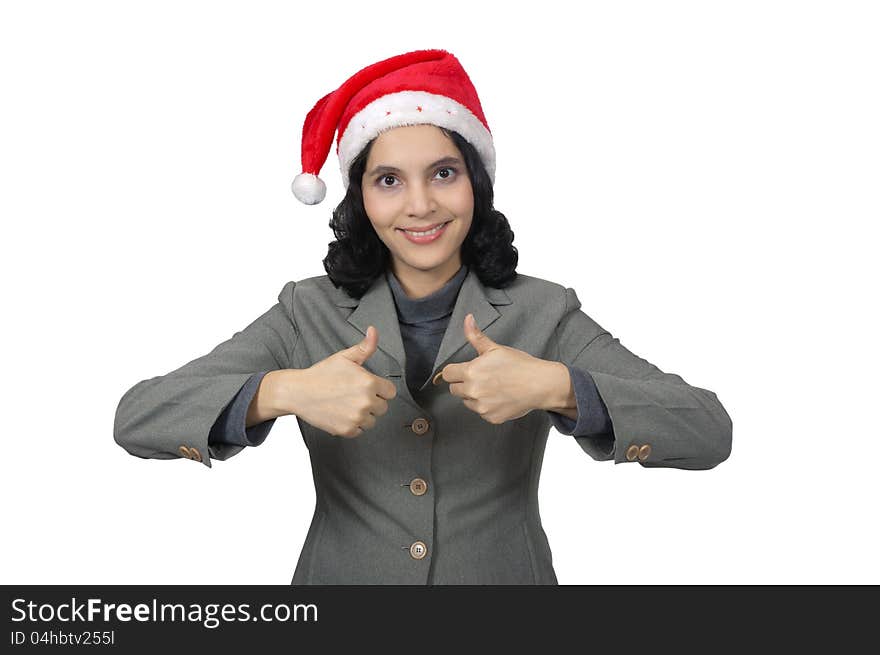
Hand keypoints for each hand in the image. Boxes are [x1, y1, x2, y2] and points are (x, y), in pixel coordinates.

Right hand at [292, 326, 396, 437]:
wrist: (298, 392)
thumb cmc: (321, 374)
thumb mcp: (344, 357)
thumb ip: (365, 347)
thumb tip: (374, 331)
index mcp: (369, 383)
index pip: (390, 392)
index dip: (380, 389)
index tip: (368, 387)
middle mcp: (365, 402)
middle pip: (382, 407)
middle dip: (372, 402)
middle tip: (354, 395)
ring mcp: (356, 417)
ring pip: (372, 421)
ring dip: (363, 415)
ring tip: (347, 404)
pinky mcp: (346, 430)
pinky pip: (359, 431)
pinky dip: (352, 425)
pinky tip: (341, 414)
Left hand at [434, 313, 558, 423]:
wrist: (540, 384)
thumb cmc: (519, 365)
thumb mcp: (495, 348)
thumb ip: (476, 336)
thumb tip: (467, 319)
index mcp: (471, 372)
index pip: (447, 374)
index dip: (455, 371)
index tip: (464, 370)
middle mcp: (473, 391)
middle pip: (454, 389)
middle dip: (464, 383)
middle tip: (482, 377)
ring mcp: (482, 407)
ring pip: (467, 401)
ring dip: (474, 396)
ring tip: (493, 387)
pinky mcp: (491, 417)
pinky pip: (481, 412)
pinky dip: (487, 406)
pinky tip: (500, 397)